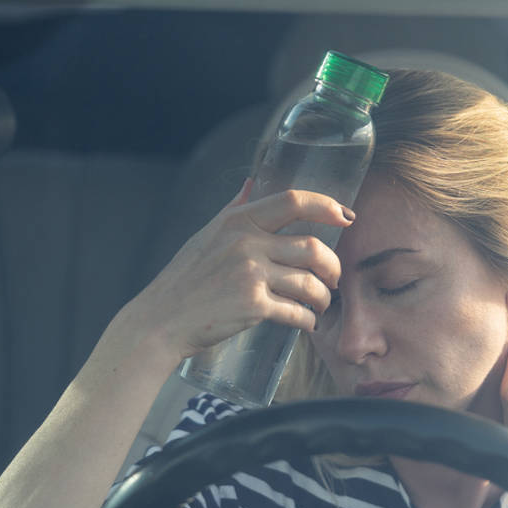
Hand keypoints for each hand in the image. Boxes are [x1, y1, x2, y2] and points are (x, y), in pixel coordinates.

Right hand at [135, 180, 353, 359]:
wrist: (161, 320)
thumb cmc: (184, 279)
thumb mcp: (207, 234)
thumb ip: (234, 209)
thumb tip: (252, 183)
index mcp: (238, 221)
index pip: (293, 201)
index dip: (326, 206)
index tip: (346, 217)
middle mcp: (247, 244)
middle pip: (313, 248)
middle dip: (333, 267)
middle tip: (333, 279)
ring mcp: (251, 275)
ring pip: (310, 283)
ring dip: (324, 298)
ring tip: (321, 305)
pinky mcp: (253, 307)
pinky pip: (297, 312)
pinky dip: (308, 321)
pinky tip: (308, 324)